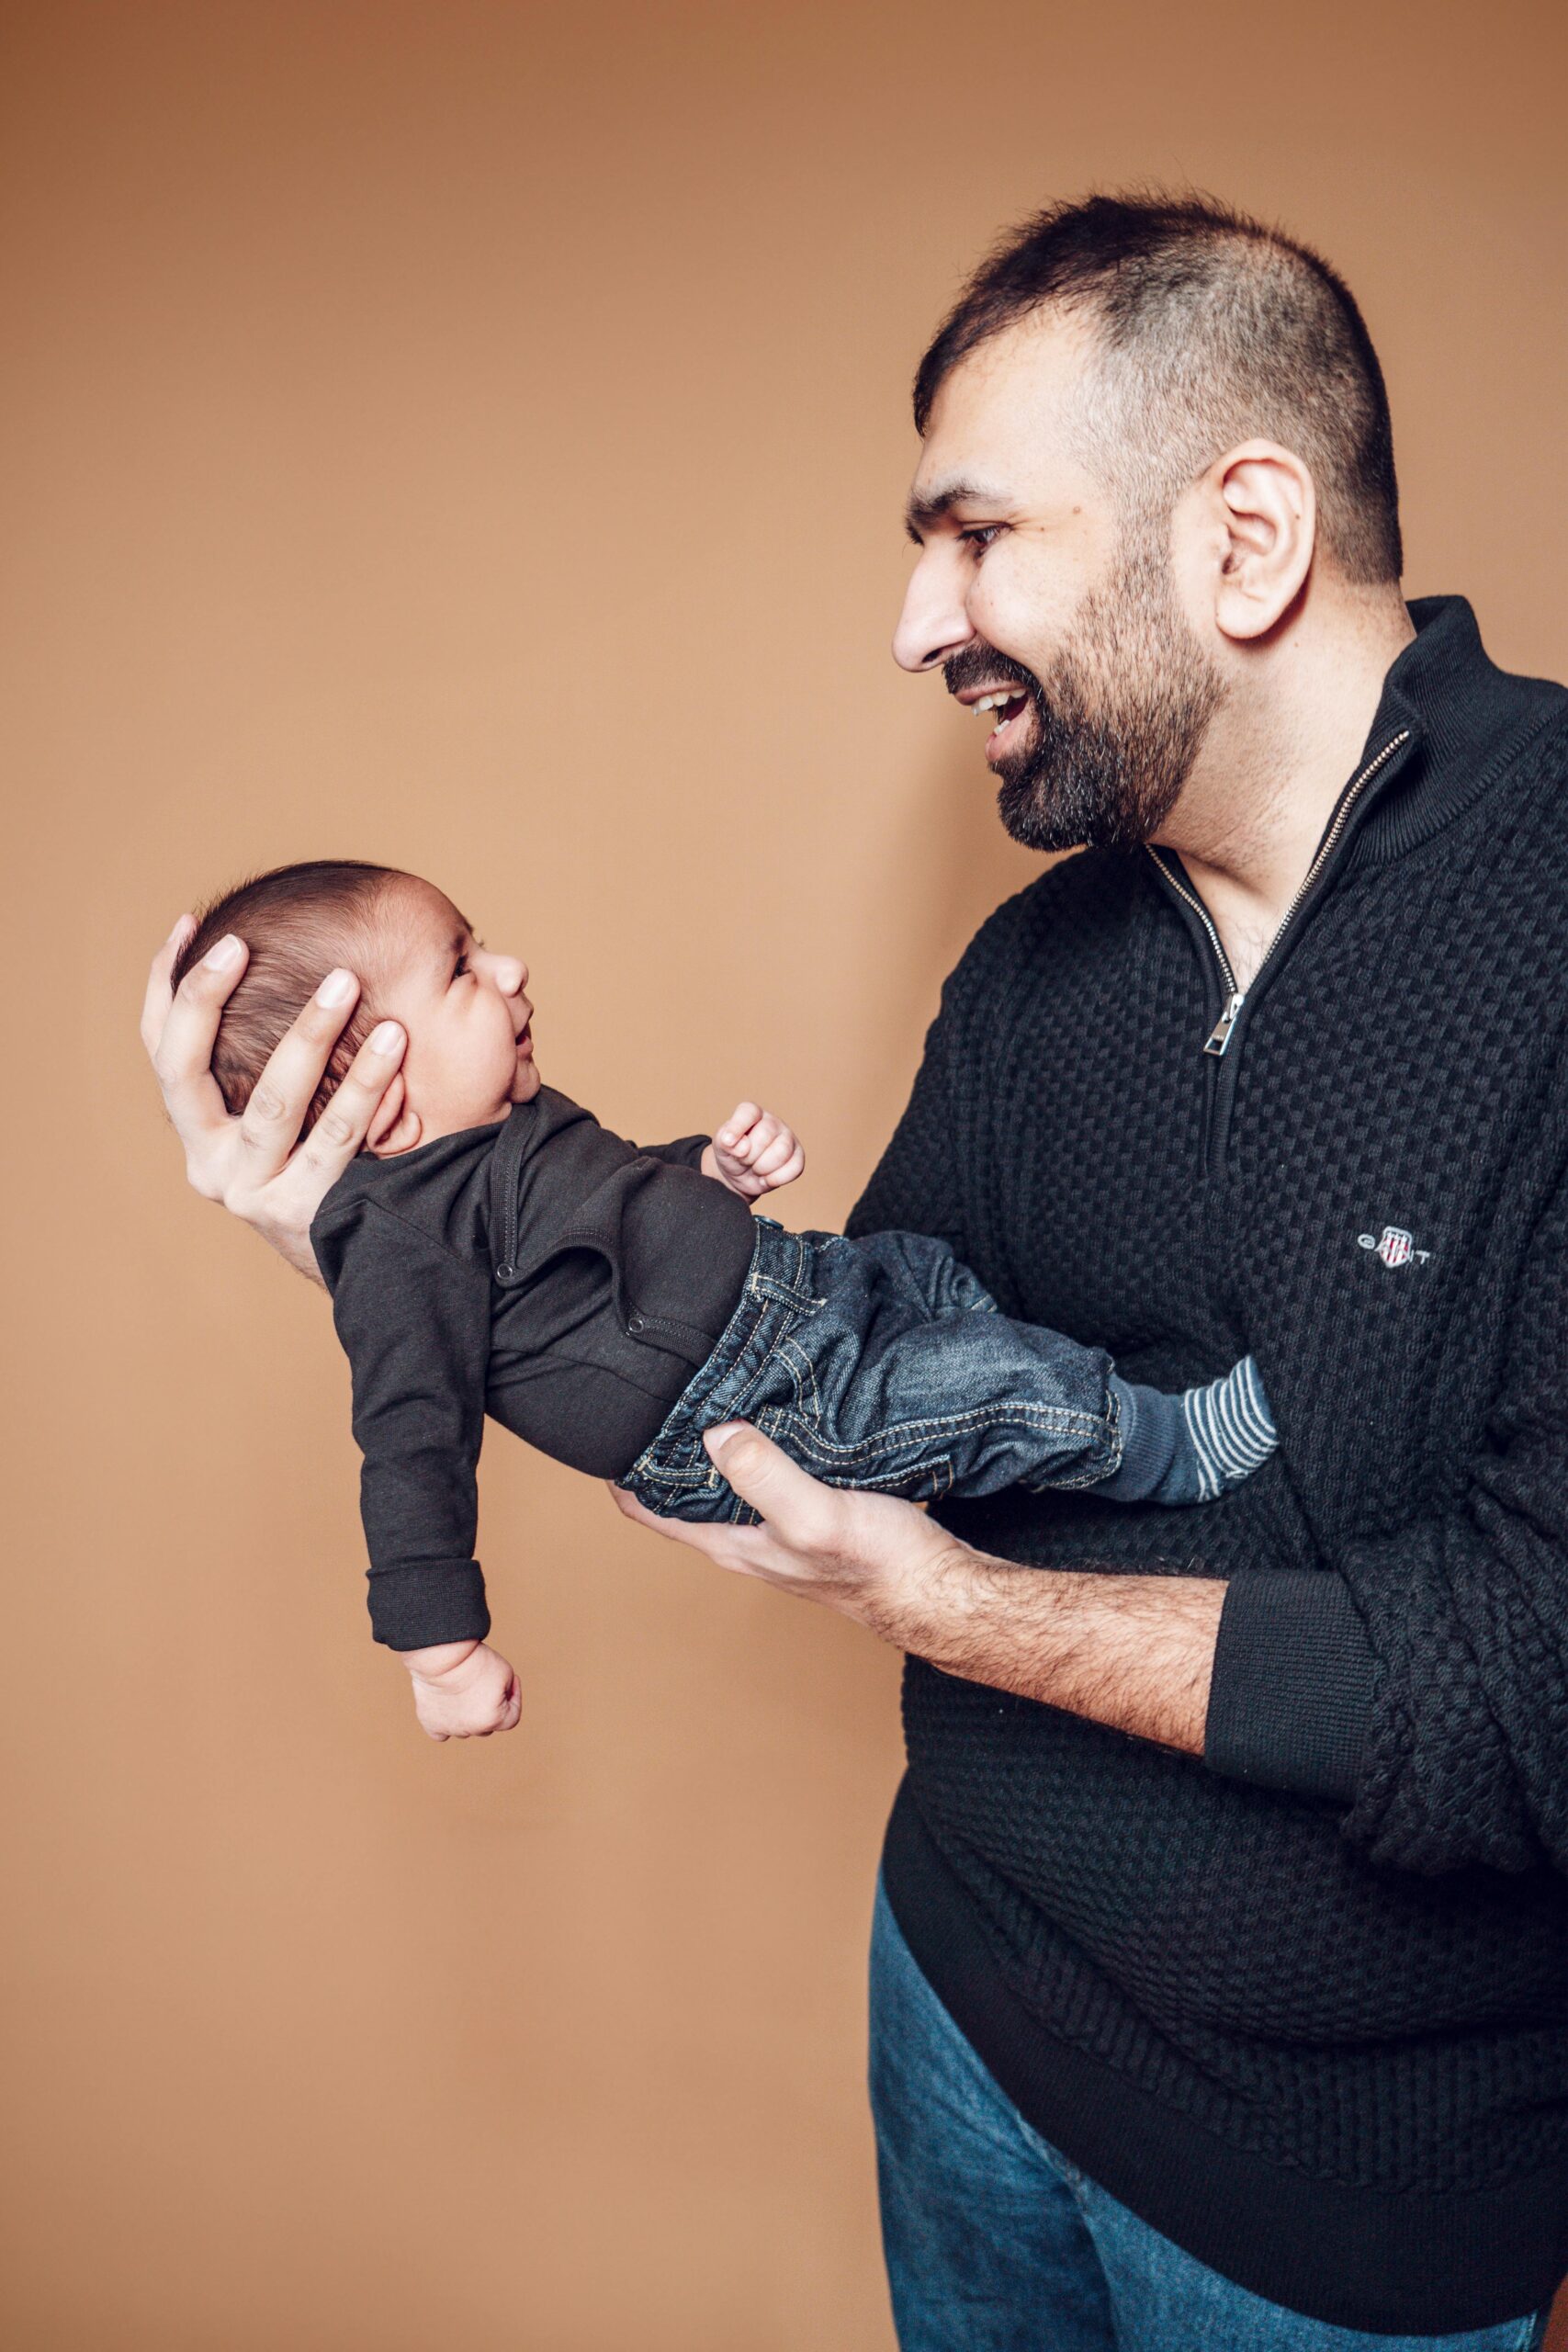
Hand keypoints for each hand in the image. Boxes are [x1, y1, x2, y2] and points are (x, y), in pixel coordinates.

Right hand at [140, 914, 406, 1282]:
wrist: (368, 1259)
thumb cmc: (332, 1160)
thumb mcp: (290, 1111)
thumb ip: (272, 1054)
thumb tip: (271, 948)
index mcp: (197, 1128)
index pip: (161, 1048)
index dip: (166, 985)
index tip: (190, 924)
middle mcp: (208, 1161)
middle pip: (183, 1069)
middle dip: (204, 998)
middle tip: (242, 943)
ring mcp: (249, 1191)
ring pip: (272, 1103)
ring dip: (309, 1035)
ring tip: (346, 982)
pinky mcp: (299, 1214)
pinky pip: (336, 1141)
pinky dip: (364, 1089)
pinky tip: (393, 1046)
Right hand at [400, 1639, 521, 1741]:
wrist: (442, 1655)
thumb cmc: (475, 1661)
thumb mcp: (506, 1672)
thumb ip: (506, 1691)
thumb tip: (498, 1700)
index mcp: (493, 1719)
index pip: (512, 1717)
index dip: (515, 1698)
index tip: (511, 1680)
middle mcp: (471, 1729)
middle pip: (487, 1725)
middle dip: (491, 1707)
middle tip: (484, 1682)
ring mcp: (449, 1728)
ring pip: (465, 1728)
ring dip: (469, 1715)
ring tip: (463, 1689)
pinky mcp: (429, 1722)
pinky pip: (441, 1732)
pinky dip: (446, 1724)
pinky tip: (447, 1708)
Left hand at [609, 1421, 961, 1634]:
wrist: (939, 1589)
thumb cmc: (880, 1565)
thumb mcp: (814, 1514)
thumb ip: (764, 1475)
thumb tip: (715, 1431)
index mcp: (730, 1543)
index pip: (647, 1509)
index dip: (622, 1468)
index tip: (615, 1419)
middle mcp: (744, 1537)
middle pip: (679, 1489)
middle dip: (663, 1445)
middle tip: (659, 1387)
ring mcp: (776, 1527)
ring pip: (723, 1479)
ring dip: (712, 1441)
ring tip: (707, 1387)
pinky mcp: (810, 1513)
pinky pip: (765, 1472)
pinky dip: (757, 1443)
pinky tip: (770, 1412)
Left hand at [702, 1102, 805, 1199]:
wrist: (740, 1176)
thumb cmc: (731, 1155)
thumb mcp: (720, 1147)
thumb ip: (725, 1142)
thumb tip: (742, 1146)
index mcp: (752, 1113)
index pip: (749, 1112)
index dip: (738, 1127)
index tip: (727, 1143)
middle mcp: (772, 1122)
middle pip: (765, 1135)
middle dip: (749, 1155)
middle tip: (743, 1160)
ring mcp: (788, 1138)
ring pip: (782, 1151)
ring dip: (762, 1168)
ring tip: (755, 1169)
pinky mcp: (798, 1157)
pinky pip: (795, 1168)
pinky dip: (776, 1179)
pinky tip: (766, 1178)